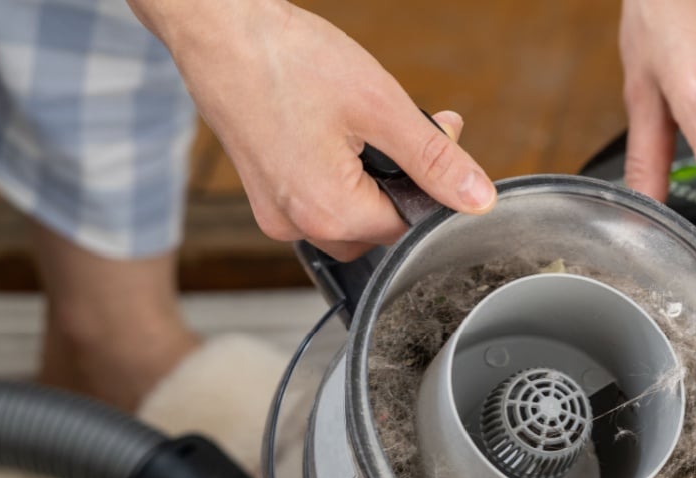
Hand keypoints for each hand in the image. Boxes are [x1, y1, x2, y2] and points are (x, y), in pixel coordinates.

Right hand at [127, 0, 494, 260]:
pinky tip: (338, 132)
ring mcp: (274, 212)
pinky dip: (340, 175)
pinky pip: (317, 200)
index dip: (432, 188)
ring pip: (349, 216)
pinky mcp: (264, 193)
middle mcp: (297, 224)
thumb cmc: (287, 59)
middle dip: (403, 184)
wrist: (218, 29)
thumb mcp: (380, 107)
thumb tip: (477, 199)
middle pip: (378, 229)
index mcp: (328, 213)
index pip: (408, 229)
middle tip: (406, 127)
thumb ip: (434, 160)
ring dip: (373, 180)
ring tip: (371, 125)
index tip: (439, 139)